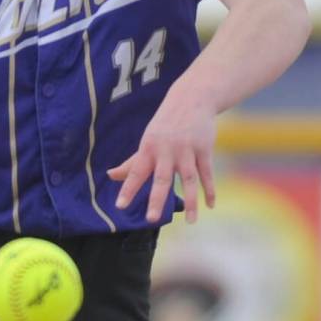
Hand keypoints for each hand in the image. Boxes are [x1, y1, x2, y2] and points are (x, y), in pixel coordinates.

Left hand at [108, 78, 216, 223]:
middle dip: (156, 198)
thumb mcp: (147, 140)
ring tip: (190, 222)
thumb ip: (132, 162)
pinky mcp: (204, 149)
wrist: (192, 99)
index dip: (128, 189)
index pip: (136, 172)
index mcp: (149, 148)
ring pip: (189, 180)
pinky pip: (207, 174)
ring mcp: (187, 150)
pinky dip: (209, 190)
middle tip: (151, 218)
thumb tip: (110, 176)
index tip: (120, 206)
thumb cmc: (165, 124)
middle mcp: (167, 150)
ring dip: (190, 202)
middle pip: (162, 178)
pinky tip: (210, 206)